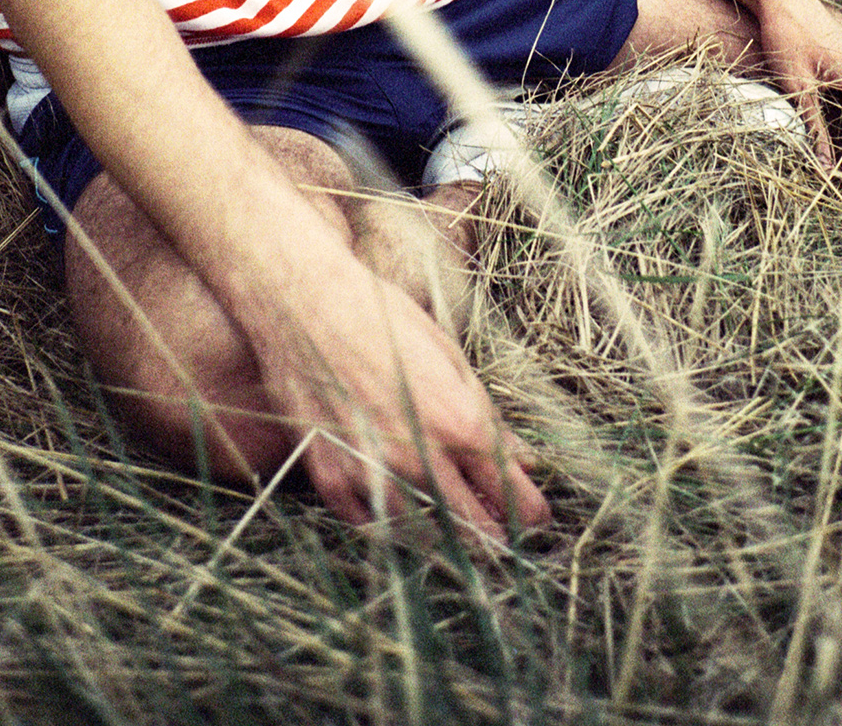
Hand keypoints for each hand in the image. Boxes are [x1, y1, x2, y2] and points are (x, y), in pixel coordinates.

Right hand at [240, 220, 550, 540]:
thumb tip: (526, 459)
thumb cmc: (382, 317)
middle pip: (471, 528)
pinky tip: (396, 508)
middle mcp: (416, 458)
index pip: (511, 494)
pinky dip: (385, 522)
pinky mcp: (329, 478)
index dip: (531, 513)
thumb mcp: (449, 355)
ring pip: (420, 535)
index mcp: (457, 423)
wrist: (305, 303)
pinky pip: (366, 525)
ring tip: (449, 525)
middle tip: (500, 539)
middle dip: (494, 536)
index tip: (535, 517)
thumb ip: (487, 416)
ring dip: (439, 533)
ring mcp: (370, 473)